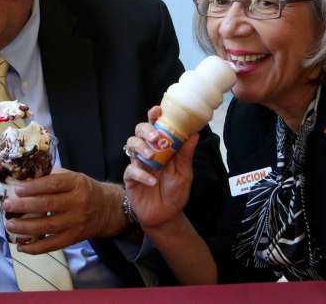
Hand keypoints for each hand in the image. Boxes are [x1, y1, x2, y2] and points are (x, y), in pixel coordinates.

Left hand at [3, 169, 126, 253]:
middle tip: (7, 206)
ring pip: (48, 226)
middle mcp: (77, 202)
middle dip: (24, 206)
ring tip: (10, 225)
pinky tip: (21, 245)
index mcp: (76, 183)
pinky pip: (53, 244)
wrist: (108, 209)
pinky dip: (35, 247)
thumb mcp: (73, 177)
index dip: (33, 187)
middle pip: (48, 205)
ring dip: (25, 227)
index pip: (52, 184)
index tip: (16, 189)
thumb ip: (52, 177)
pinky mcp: (74, 238)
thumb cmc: (85, 190)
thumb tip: (23, 180)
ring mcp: (76, 222)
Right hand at [123, 106, 198, 229]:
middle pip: (139, 131)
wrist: (166, 216)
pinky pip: (131, 170)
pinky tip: (152, 181)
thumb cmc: (175, 193)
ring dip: (141, 148)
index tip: (158, 110)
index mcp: (161, 147)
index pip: (155, 126)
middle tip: (156, 138)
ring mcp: (138, 163)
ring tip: (151, 158)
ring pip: (131, 144)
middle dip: (146, 130)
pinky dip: (142, 174)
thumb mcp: (184, 173)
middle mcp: (147, 151)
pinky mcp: (130, 178)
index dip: (154, 116)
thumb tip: (195, 134)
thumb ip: (185, 154)